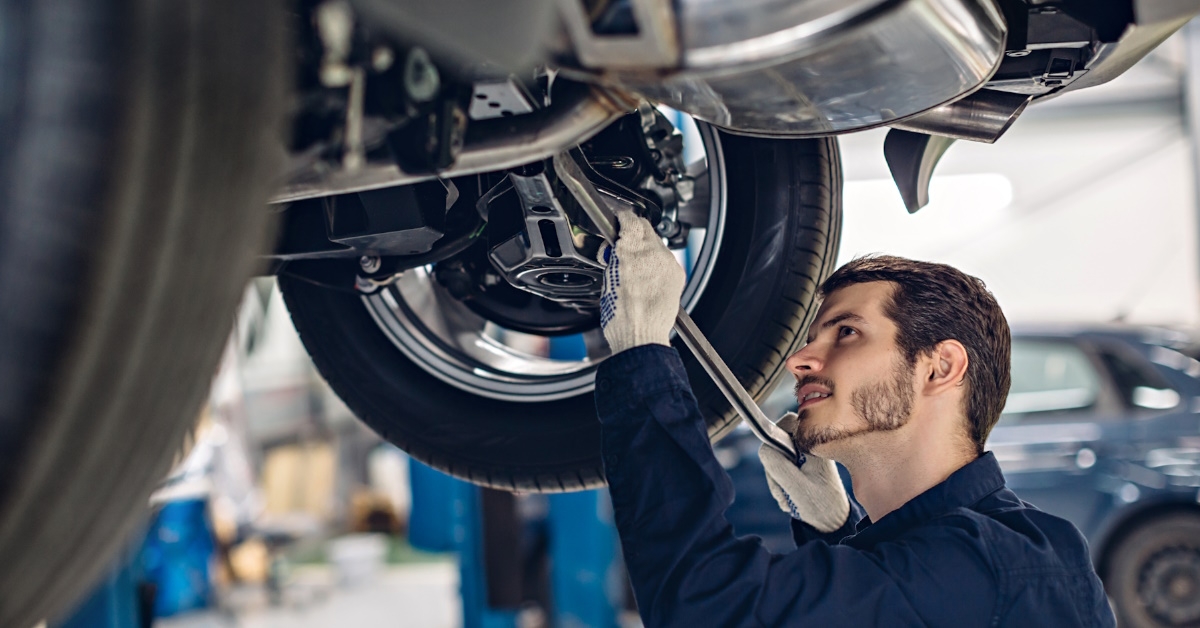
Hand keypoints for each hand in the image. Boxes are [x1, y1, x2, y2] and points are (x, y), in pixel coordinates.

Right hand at [598, 211, 684, 353]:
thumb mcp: (607, 279)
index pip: (630, 219)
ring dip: (645, 248)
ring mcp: (668, 263)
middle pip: (646, 228)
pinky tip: (647, 276)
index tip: (618, 221)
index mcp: (631, 251)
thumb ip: (614, 257)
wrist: (641, 337)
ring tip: (634, 266)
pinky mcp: (677, 274)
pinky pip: (666, 259)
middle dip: (634, 233)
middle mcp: (653, 253)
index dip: (622, 219)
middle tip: (623, 245)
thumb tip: (615, 249)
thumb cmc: (621, 317)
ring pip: (657, 243)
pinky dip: (657, 262)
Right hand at [758, 412, 850, 532]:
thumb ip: (777, 464)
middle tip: (783, 489)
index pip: (786, 423)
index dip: (774, 438)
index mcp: (813, 445)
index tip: (776, 462)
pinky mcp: (801, 467)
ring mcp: (805, 457)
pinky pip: (780, 468)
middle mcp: (809, 447)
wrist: (831, 522)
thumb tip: (764, 448)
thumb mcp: (795, 486)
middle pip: (776, 443)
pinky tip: (790, 496)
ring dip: (776, 480)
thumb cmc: (820, 505)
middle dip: (774, 468)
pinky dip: (780, 483)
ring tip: (789, 497)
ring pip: (776, 458)